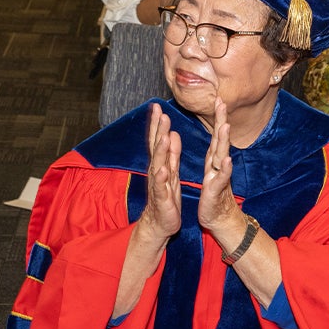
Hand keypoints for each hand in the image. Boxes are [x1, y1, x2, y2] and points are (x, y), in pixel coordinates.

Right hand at [136, 103, 181, 244]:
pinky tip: (162, 170)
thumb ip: (172, 153)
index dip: (157, 124)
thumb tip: (172, 133)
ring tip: (162, 137)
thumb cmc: (167, 196)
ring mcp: (158, 185)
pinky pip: (161, 187)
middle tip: (160, 113)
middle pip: (156, 148)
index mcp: (161, 164)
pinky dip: (161, 179)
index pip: (158, 140)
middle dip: (158, 130)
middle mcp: (157, 171)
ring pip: (158, 165)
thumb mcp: (172, 171)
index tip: (157, 106)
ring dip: (160, 151)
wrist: (160, 222)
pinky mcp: (162, 199)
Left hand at [197, 98, 243, 241]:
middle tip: (222, 104)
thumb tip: (218, 138)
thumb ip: (215, 154)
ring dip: (224, 142)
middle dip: (221, 122)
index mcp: (213, 162)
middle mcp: (218, 166)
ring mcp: (219, 178)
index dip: (217, 119)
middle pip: (220, 141)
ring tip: (225, 126)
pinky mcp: (216, 192)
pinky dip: (225, 170)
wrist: (220, 221)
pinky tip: (227, 160)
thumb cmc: (214, 197)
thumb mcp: (213, 172)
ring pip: (222, 157)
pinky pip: (221, 179)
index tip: (219, 99)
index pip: (215, 136)